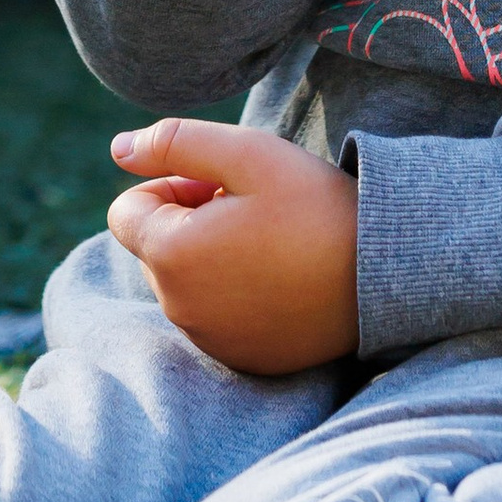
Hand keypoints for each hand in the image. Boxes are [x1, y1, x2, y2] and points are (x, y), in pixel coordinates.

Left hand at [107, 116, 359, 375]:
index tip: (220, 184)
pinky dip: (235, 293)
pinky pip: (215, 315)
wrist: (384, 276)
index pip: (127, 211)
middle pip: (155, 247)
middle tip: (253, 209)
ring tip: (273, 242)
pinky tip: (283, 277)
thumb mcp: (247, 154)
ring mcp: (210, 339)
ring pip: (186, 281)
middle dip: (190, 220)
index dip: (170, 186)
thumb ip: (173, 142)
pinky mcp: (241, 358)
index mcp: (171, 255)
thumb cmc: (315, 208)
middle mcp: (179, 307)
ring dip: (213, 255)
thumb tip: (118, 148)